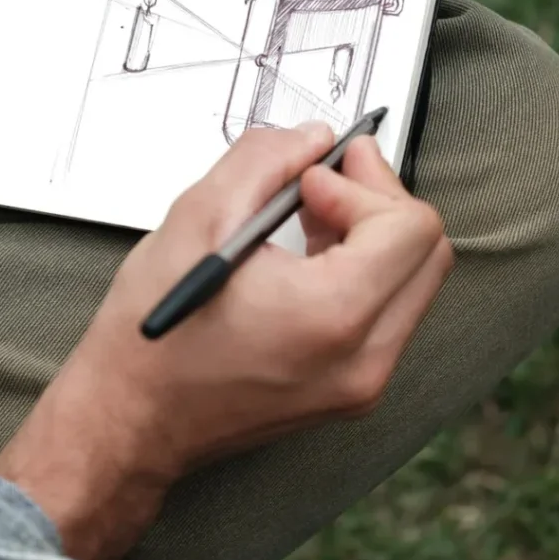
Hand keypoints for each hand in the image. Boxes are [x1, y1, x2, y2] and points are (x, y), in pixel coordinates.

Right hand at [0, 124, 452, 559]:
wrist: (131, 419)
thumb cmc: (153, 337)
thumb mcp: (198, 219)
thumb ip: (265, 160)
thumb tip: (313, 140)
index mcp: (331, 316)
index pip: (410, 227)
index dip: (363, 184)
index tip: (312, 178)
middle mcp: (362, 360)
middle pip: (427, 252)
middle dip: (378, 200)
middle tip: (325, 180)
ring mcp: (361, 382)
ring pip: (415, 280)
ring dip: (373, 232)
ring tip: (311, 216)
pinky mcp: (352, 388)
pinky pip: (390, 311)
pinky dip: (364, 269)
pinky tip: (312, 253)